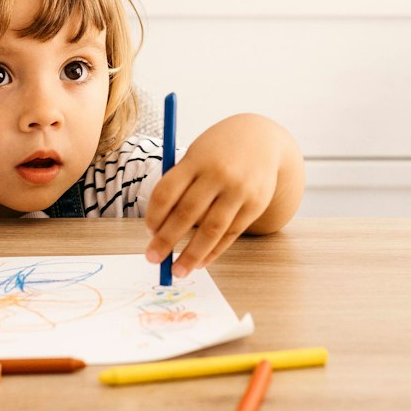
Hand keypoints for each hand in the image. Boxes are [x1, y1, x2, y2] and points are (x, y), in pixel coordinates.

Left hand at [144, 124, 279, 278]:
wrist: (262, 138)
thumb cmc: (218, 151)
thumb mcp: (196, 156)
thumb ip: (179, 185)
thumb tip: (159, 230)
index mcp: (196, 159)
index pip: (167, 192)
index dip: (154, 216)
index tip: (149, 231)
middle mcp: (219, 174)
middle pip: (187, 213)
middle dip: (166, 240)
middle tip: (152, 258)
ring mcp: (239, 191)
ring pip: (211, 230)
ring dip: (191, 255)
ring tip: (176, 271)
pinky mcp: (255, 205)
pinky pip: (231, 234)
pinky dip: (214, 251)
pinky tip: (200, 262)